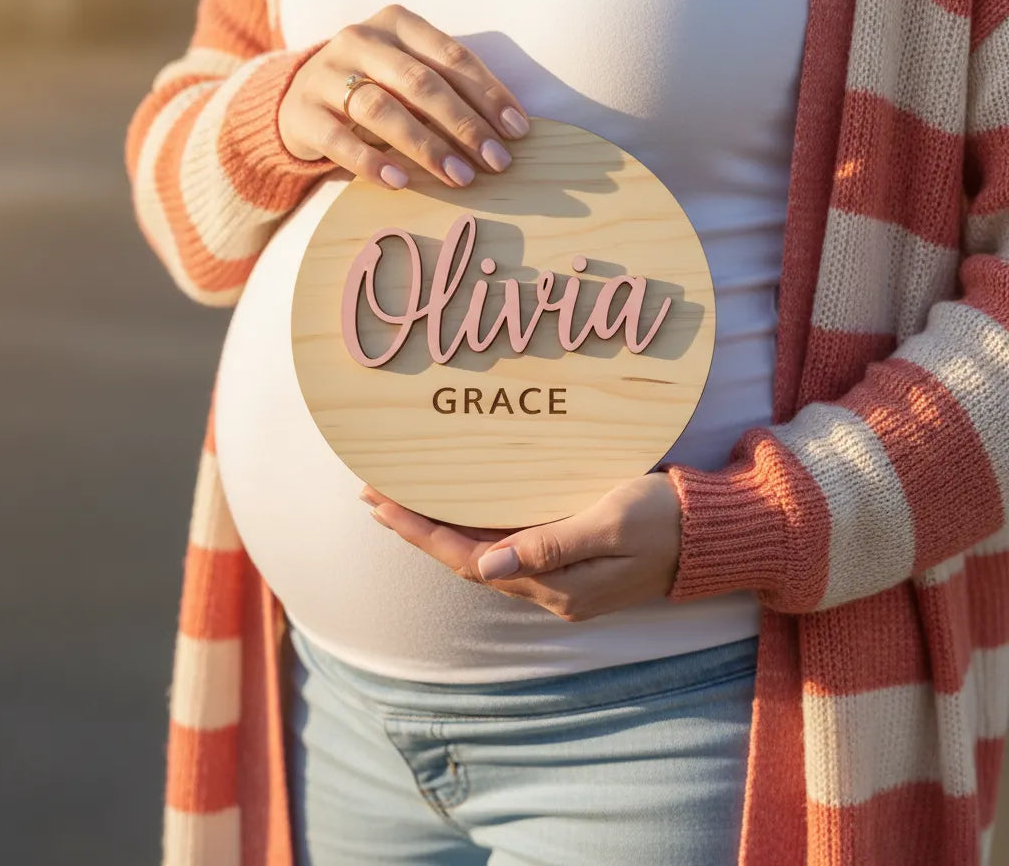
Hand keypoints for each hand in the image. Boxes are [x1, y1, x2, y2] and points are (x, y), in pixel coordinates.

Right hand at [278, 3, 530, 189]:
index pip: (452, 57)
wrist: (298, 98)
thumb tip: (507, 132)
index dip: (488, 94)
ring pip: (382, 109)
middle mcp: (360, 39)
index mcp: (397, 24)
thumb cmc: (374, 87)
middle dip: (464, 125)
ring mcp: (326, 74)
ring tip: (459, 177)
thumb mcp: (409, 76)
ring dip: (426, 146)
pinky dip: (372, 162)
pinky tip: (400, 183)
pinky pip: (339, 140)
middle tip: (496, 162)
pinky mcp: (303, 112)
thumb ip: (448, 91)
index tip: (517, 131)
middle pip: (420, 83)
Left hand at [360, 472, 682, 622]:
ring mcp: (561, 580)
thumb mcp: (611, 523)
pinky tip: (458, 510)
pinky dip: (474, 528)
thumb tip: (487, 565)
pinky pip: (506, 548)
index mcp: (557, 586)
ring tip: (402, 501)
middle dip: (417, 530)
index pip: (468, 560)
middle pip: (466, 561)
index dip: (420, 533)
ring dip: (440, 530)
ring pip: (482, 556)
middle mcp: (551, 590)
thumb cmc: (667, 518)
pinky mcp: (571, 564)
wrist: (715, 534)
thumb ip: (550, 544)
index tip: (381, 502)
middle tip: (373, 496)